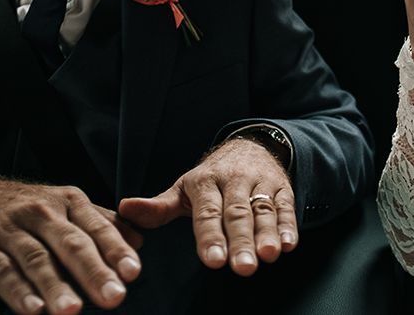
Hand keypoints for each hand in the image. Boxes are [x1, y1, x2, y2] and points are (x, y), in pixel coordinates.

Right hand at [0, 173, 142, 314]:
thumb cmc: (28, 209)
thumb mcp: (66, 207)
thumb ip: (102, 223)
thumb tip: (139, 241)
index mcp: (68, 201)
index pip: (97, 227)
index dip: (116, 249)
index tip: (134, 272)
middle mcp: (42, 211)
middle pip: (71, 243)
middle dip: (94, 271)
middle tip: (115, 297)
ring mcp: (11, 229)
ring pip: (38, 259)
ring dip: (56, 287)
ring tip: (73, 311)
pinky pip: (2, 272)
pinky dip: (18, 292)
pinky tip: (34, 311)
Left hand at [118, 138, 297, 276]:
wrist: (249, 146)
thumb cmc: (211, 177)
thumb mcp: (183, 189)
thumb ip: (158, 207)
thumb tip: (124, 209)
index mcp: (205, 182)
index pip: (207, 212)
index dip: (210, 236)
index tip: (212, 261)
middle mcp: (234, 181)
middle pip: (237, 214)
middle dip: (240, 241)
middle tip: (243, 268)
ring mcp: (260, 183)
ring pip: (263, 211)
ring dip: (267, 233)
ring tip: (268, 255)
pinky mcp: (281, 188)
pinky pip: (286, 206)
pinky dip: (289, 225)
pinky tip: (289, 243)